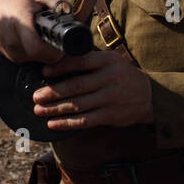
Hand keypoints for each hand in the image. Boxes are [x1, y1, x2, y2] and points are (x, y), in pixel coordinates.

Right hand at [0, 0, 69, 62]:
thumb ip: (56, 1)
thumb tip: (70, 15)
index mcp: (20, 22)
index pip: (39, 50)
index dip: (55, 49)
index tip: (60, 41)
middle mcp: (13, 41)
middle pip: (42, 57)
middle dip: (52, 48)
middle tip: (52, 35)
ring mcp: (10, 51)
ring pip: (37, 60)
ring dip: (44, 50)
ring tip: (39, 33)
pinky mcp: (10, 57)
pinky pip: (30, 59)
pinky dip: (35, 51)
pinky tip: (31, 38)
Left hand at [33, 49, 153, 131]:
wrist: (148, 95)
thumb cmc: (120, 74)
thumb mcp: (109, 60)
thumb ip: (87, 60)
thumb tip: (54, 61)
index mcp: (107, 61)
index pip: (81, 62)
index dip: (61, 67)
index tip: (44, 72)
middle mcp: (109, 79)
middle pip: (77, 86)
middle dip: (53, 92)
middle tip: (35, 96)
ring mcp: (110, 98)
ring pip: (79, 105)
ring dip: (56, 109)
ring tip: (39, 110)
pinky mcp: (110, 115)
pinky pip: (85, 121)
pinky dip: (67, 123)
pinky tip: (53, 123)